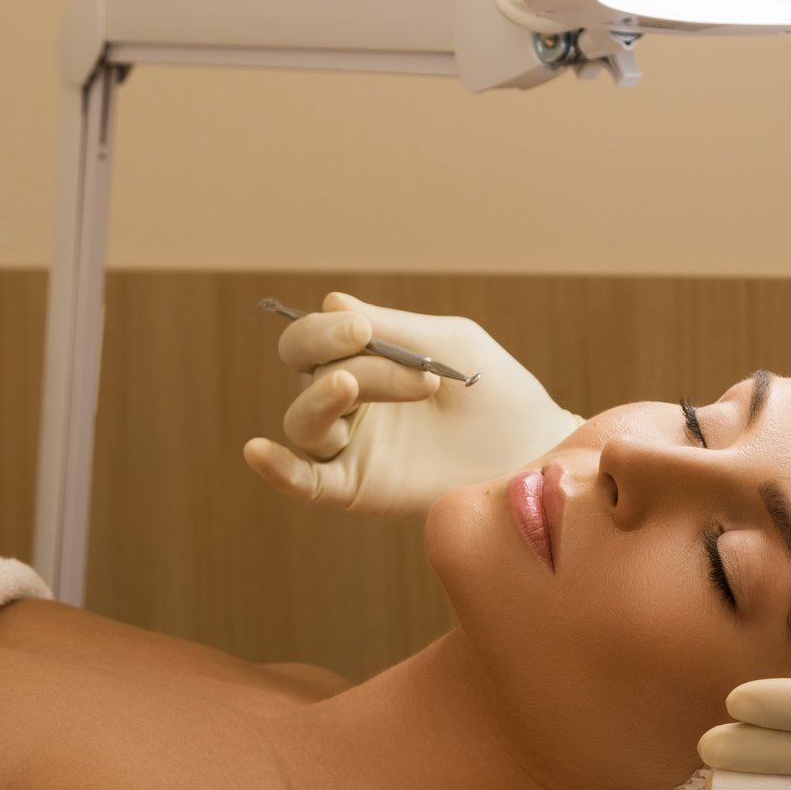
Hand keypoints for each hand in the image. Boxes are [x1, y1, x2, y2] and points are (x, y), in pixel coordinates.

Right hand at [243, 292, 583, 515]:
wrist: (532, 450)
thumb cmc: (497, 393)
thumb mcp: (449, 345)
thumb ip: (391, 327)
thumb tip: (329, 303)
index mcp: (368, 362)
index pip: (318, 339)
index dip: (326, 329)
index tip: (361, 327)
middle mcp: (352, 403)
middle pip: (305, 370)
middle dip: (324, 349)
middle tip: (366, 342)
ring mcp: (352, 446)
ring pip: (304, 419)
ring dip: (325, 397)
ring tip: (355, 384)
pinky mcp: (357, 486)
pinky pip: (305, 481)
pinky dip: (278, 469)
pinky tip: (258, 452)